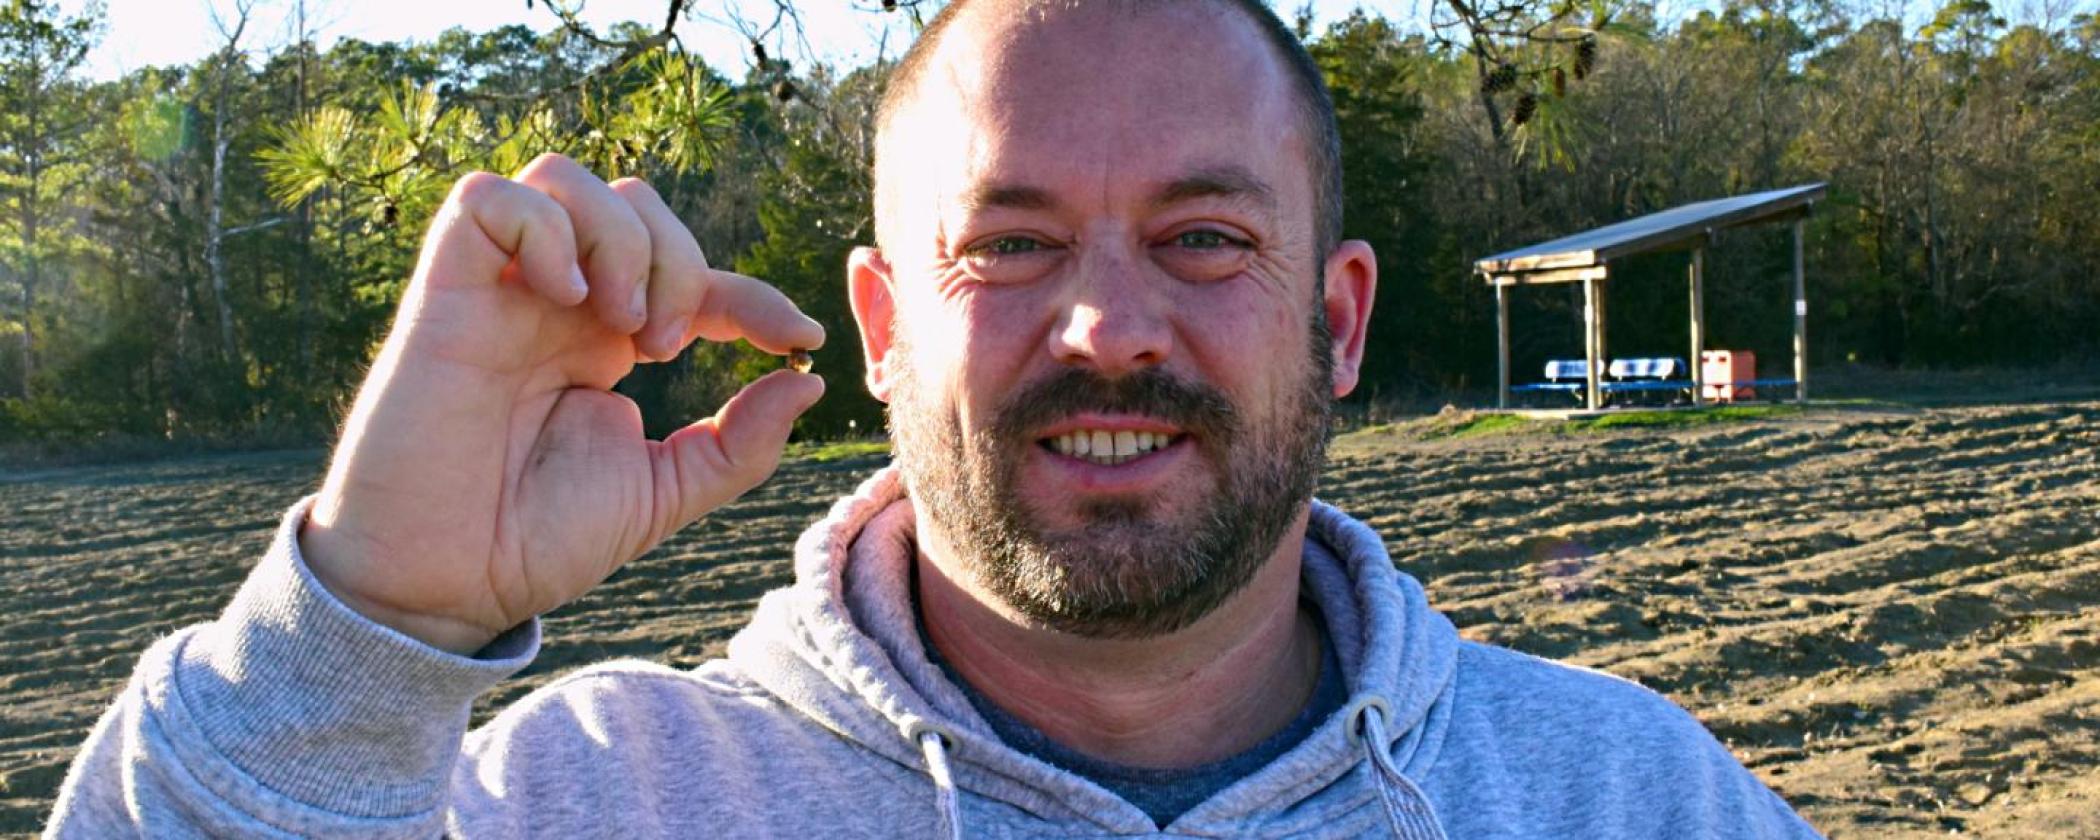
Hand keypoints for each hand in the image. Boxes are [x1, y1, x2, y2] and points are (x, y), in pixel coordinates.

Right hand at [299, 154, 824, 654]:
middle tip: (665, 347)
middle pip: (635, 204)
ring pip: (564, 178)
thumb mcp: (664, 492)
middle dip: (679, 259)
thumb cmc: (536, 542)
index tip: (799, 339)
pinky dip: (543, 230)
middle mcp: (554, 304)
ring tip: (622, 324)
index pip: (692, 277)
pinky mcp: (441, 295)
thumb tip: (810, 381)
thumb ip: (741, 442)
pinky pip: (485, 199)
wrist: (442, 587)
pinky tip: (566, 299)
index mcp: (604, 342)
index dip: (754, 294)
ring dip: (619, 237)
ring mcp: (498, 292)